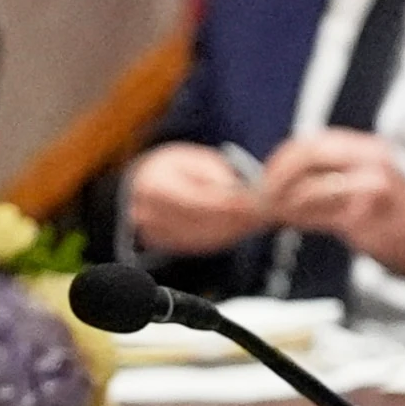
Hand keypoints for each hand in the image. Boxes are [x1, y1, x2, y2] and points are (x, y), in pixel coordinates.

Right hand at [123, 142, 269, 257]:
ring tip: (257, 220)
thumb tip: (237, 191)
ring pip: (205, 238)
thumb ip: (214, 173)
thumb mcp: (192, 158)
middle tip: (265, 213)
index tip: (256, 202)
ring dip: (234, 231)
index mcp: (155, 186)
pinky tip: (239, 229)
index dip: (231, 204)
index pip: (200, 201)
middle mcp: (150, 214)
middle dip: (238, 219)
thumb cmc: (168, 168)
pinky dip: (224, 238)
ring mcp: (155, 234)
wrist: (139, 187)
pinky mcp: (165, 246)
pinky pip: (200, 245)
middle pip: (204, 222)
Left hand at [259, 129, 404, 290]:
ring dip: (284, 199)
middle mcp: (369, 160)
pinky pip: (319, 213)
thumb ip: (338, 174)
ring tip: (274, 209)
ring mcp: (368, 186)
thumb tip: (292, 176)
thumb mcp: (372, 181)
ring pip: (309, 185)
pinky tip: (293, 221)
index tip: (267, 173)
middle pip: (308, 154)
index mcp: (368, 149)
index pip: (314, 141)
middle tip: (264, 192)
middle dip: (278, 174)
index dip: (283, 156)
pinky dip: (299, 217)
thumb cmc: (400, 219)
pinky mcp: (365, 215)